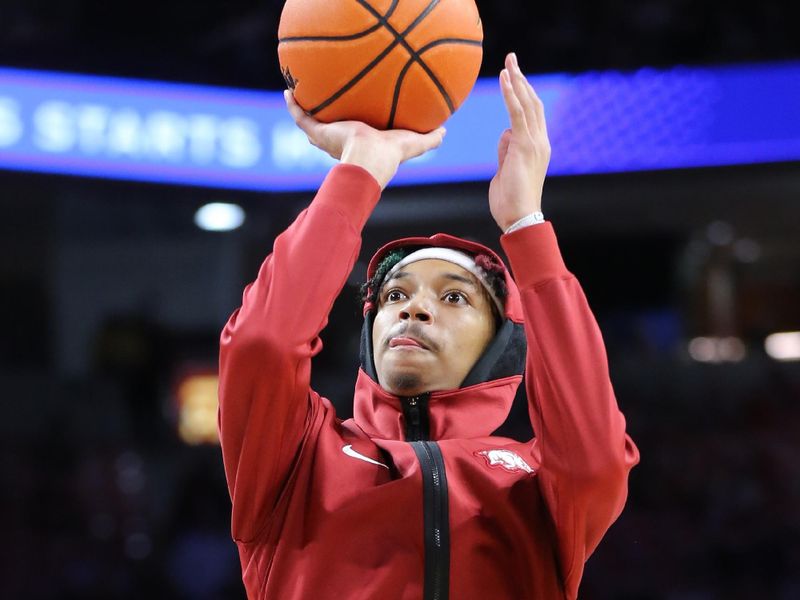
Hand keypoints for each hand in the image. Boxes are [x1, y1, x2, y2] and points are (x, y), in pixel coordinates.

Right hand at [284, 91, 445, 188]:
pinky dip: (293, 105)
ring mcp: (327, 139)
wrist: (369, 158)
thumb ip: (429, 139)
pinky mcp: (318, 132)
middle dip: (325, 124)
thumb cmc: (391, 154)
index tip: (352, 120)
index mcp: (361, 146)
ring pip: (311, 125)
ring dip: (305, 112)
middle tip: (324, 109)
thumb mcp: (414, 142)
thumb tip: (445, 131)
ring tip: (300, 95)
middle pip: (328, 134)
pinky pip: (301, 117)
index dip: (351, 131)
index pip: (353, 139)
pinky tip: (289, 90)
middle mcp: (341, 144)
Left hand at [488, 53, 550, 231]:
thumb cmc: (510, 201)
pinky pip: (517, 113)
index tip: (514, 76)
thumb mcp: (504, 171)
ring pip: (526, 103)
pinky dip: (511, 94)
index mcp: (537, 148)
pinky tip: (505, 79)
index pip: (531, 114)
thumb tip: (506, 135)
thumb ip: (506, 151)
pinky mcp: (525, 146)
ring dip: (517, 80)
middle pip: (532, 103)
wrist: (519, 218)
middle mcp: (540, 141)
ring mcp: (535, 143)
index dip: (523, 93)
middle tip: (511, 59)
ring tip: (508, 61)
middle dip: (521, 79)